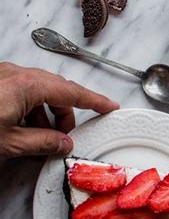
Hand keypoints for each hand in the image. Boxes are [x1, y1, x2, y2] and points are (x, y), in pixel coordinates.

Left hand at [0, 62, 118, 157]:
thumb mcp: (10, 142)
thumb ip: (42, 143)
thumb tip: (62, 144)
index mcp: (27, 85)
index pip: (71, 92)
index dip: (94, 101)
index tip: (109, 106)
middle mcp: (17, 74)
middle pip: (55, 91)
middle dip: (65, 115)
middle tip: (66, 138)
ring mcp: (5, 75)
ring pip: (38, 91)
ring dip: (45, 114)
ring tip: (41, 140)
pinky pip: (22, 91)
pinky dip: (29, 109)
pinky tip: (24, 131)